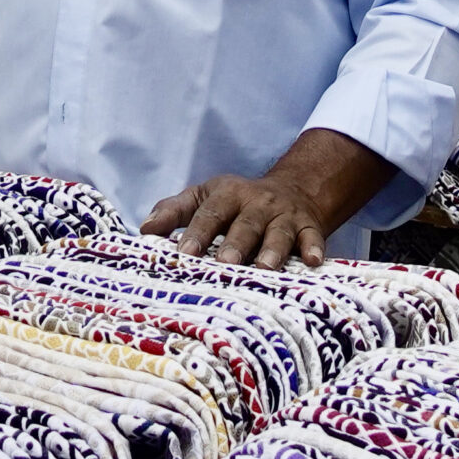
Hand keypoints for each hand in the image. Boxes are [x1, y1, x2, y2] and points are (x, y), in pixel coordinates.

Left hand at [140, 129, 394, 269]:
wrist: (292, 189)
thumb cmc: (236, 202)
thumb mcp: (204, 197)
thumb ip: (174, 211)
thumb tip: (144, 230)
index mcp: (226, 195)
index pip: (208, 213)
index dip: (196, 232)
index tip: (183, 253)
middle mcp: (255, 203)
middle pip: (244, 224)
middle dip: (235, 244)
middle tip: (224, 263)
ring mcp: (284, 215)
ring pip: (278, 233)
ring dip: (272, 250)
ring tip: (265, 268)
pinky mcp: (309, 227)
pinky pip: (313, 237)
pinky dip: (314, 248)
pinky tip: (314, 262)